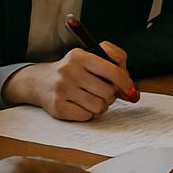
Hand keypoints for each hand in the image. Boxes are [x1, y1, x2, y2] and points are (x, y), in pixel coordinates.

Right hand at [1, 42, 137, 120]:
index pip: (112, 70)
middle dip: (110, 95)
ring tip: (91, 98)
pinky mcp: (57, 107)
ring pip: (99, 106)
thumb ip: (115, 65)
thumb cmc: (73, 70)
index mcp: (80, 56)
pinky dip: (87, 114)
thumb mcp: (91, 58)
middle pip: (108, 92)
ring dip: (99, 106)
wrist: (39, 81)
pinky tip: (80, 105)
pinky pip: (86, 116)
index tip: (131, 90)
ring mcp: (62, 90)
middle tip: (103, 92)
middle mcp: (69, 71)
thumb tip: (132, 91)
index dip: (126, 83)